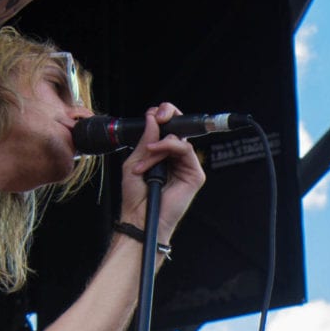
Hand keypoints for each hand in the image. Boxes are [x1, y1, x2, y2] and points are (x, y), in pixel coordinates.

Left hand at [116, 103, 205, 242]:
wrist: (139, 217)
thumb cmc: (136, 197)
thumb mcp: (134, 162)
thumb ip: (145, 140)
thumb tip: (153, 118)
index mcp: (163, 155)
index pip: (168, 129)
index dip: (163, 116)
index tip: (152, 114)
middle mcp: (176, 159)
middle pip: (179, 128)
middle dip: (169, 116)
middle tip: (158, 116)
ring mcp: (186, 166)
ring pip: (179, 140)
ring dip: (159, 144)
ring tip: (146, 156)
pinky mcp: (194, 175)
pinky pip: (186, 151)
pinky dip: (169, 147)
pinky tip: (155, 151)